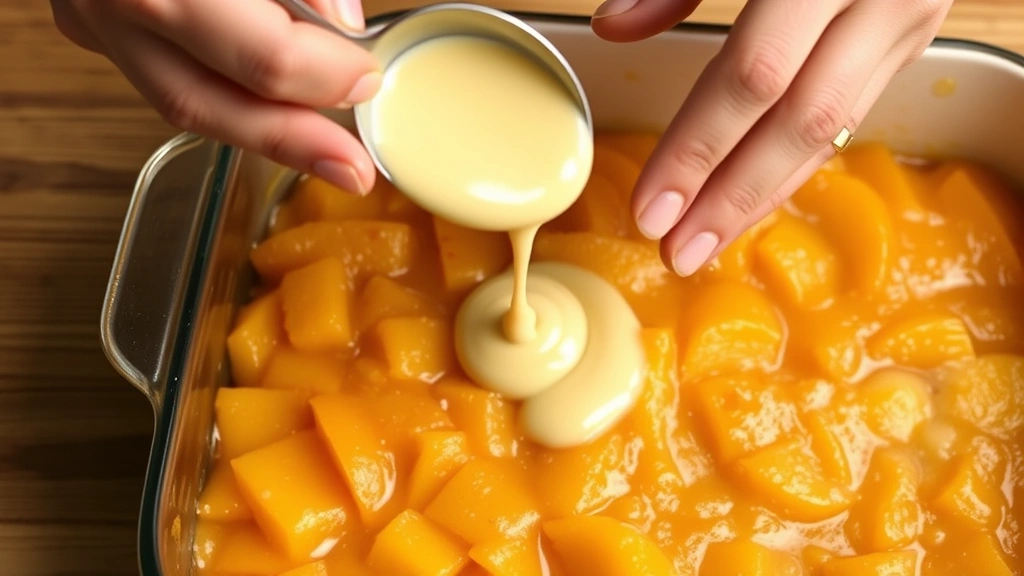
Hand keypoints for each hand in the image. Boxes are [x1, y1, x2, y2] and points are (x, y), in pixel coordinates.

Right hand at [50, 0, 378, 193]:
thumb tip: (340, 23)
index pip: (259, 53)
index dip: (323, 74)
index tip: (366, 74)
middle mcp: (112, 0)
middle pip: (205, 100)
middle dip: (290, 140)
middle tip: (350, 168)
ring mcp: (87, 15)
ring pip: (177, 101)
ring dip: (255, 129)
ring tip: (320, 151)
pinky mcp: (86, 21)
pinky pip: (160, 74)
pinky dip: (219, 92)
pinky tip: (267, 106)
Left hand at [591, 0, 951, 275]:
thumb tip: (614, 28)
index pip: (753, 76)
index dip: (697, 149)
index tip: (651, 208)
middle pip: (799, 122)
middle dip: (732, 196)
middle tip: (677, 252)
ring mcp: (907, 18)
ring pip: (833, 130)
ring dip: (765, 194)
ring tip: (708, 242)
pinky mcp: (913, 36)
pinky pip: (850, 115)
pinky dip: (797, 159)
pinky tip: (755, 193)